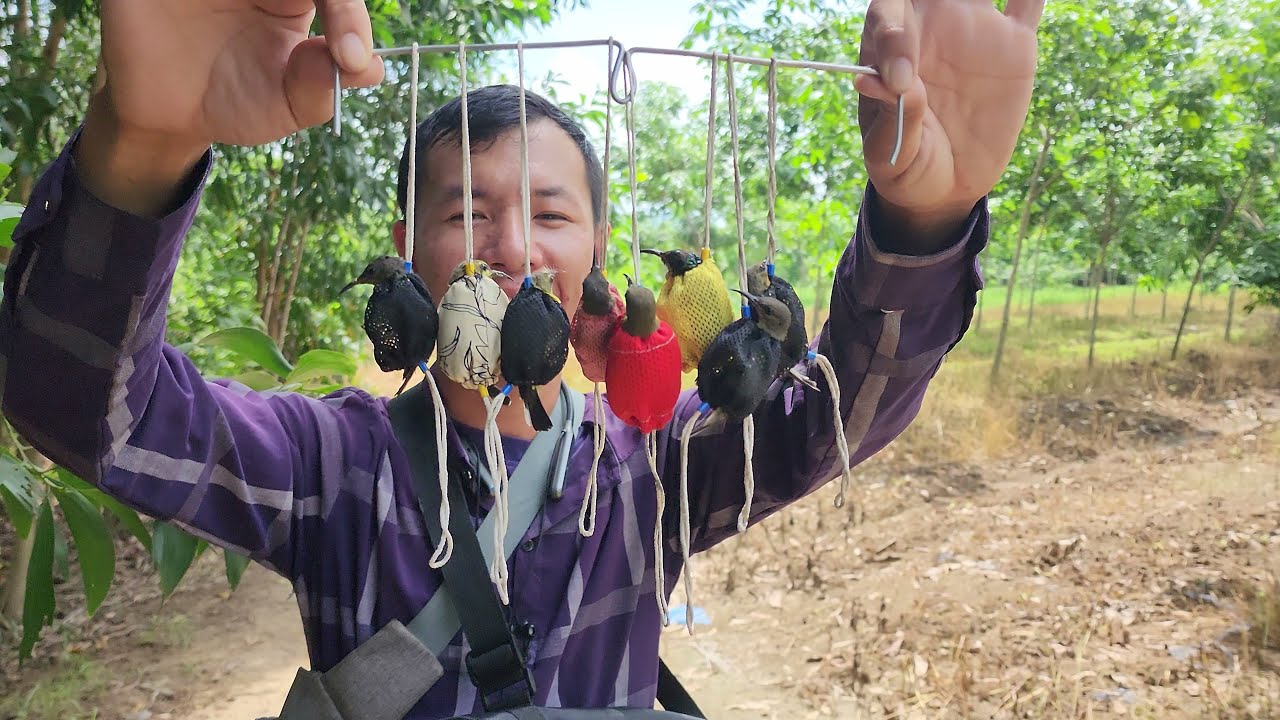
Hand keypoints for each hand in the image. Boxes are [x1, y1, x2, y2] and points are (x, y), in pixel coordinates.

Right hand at [78, 1, 383, 214]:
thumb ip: (323, 86)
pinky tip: (197, 10)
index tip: (350, 57)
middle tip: (338, 46)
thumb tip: (371, 68)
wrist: (166, 117)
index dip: (348, 15)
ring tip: (257, 14)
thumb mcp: (286, 106)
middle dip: (330, 0)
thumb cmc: (234, 101)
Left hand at [855, 0, 1043, 250]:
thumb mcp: (890, 155)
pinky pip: (1029, 2)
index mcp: (888, 49)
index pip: (887, 18)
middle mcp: (929, 27)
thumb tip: (891, 86)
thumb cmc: (905, 166)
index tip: (903, 79)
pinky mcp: (1013, 45)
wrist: (947, 185)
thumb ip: (893, 120)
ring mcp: (972, 30)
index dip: (893, 36)